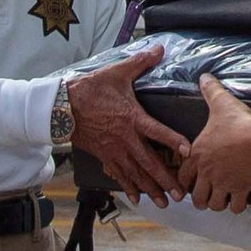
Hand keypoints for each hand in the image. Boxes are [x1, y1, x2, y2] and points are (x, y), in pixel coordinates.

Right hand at [68, 44, 190, 207]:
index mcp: (132, 118)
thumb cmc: (91, 89)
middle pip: (149, 162)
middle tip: (180, 193)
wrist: (62, 107)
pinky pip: (118, 175)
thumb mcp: (117, 73)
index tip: (189, 152)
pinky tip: (137, 198)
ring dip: (150, 188)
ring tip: (164, 201)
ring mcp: (114, 150)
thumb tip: (159, 49)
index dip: (174, 141)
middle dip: (166, 179)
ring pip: (135, 173)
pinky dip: (128, 187)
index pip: (157, 131)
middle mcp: (125, 138)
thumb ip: (140, 62)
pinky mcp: (104, 156)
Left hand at [178, 75, 250, 212]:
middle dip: (199, 198)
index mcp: (198, 155)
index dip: (184, 181)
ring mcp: (223, 184)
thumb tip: (204, 76)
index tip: (189, 183)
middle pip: (196, 197)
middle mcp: (207, 173)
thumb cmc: (238, 123)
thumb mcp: (221, 103)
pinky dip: (236, 206)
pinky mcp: (240, 190)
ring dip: (216, 204)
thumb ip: (210, 90)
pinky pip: (235, 207)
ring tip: (221, 199)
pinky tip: (239, 201)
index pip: (182, 176)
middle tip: (205, 195)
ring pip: (213, 204)